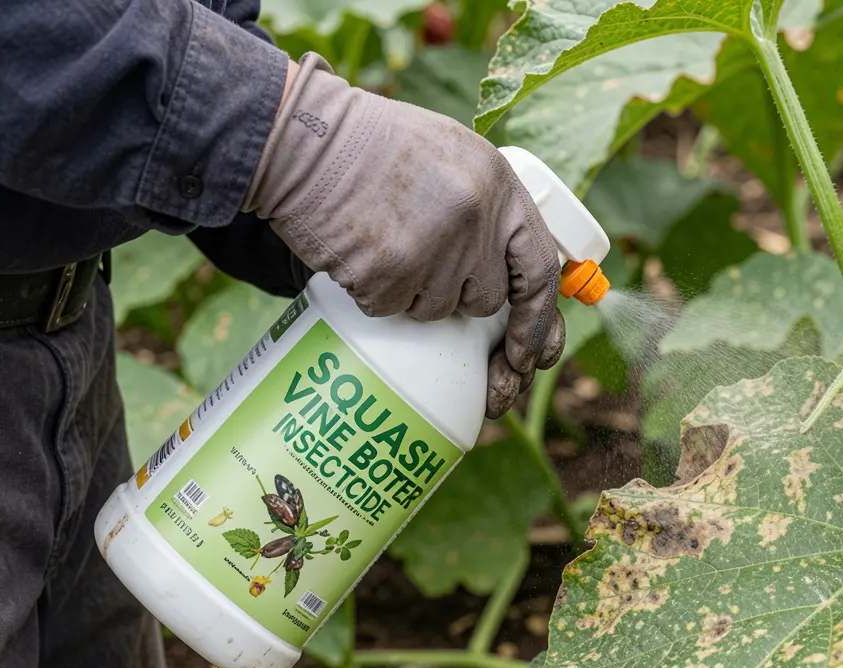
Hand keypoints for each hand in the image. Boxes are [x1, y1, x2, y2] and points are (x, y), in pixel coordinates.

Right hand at [245, 54, 565, 417]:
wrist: (303, 141)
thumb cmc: (374, 146)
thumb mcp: (453, 156)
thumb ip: (489, 206)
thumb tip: (514, 272)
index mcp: (499, 185)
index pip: (539, 269)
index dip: (537, 318)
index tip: (530, 352)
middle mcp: (475, 219)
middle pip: (486, 298)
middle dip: (458, 294)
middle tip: (420, 257)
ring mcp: (435, 249)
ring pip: (437, 308)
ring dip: (411, 289)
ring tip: (384, 237)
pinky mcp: (390, 274)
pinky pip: (391, 308)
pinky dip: (374, 290)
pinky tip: (360, 248)